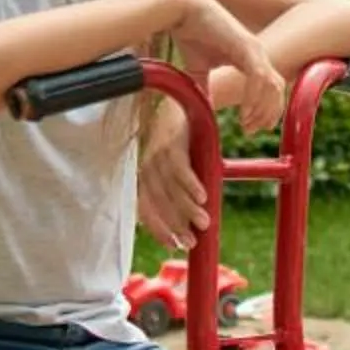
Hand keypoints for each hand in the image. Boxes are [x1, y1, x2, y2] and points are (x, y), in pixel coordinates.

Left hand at [136, 109, 209, 250]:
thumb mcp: (179, 167)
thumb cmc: (187, 141)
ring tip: (204, 222)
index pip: (145, 208)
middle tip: (192, 241)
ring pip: (170, 188)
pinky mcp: (172, 141)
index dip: (158, 229)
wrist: (190, 104)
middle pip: (159, 202)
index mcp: (145, 175)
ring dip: (187, 208)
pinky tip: (203, 196)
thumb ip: (180, 191)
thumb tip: (191, 221)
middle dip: (175, 224)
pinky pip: (180, 167)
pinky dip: (191, 184)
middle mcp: (147, 166)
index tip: (174, 245)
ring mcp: (157, 153)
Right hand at [169, 0, 284, 134]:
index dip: (265, 110)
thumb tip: (203, 111)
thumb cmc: (190, 36)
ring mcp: (254, 49)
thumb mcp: (199, 71)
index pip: (271, 89)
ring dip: (262, 109)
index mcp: (251, 59)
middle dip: (268, 113)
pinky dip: (254, 97)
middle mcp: (258, 54)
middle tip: (250, 131)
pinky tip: (243, 112)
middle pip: (278, 90)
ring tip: (246, 124)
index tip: (251, 128)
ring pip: (273, 86)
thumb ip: (206, 89)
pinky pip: (259, 77)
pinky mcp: (246, 47)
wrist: (182, 11)